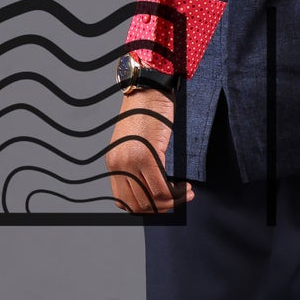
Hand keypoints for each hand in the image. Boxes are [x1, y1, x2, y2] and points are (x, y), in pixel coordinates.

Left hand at [105, 85, 194, 211]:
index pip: (124, 202)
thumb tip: (154, 189)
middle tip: (178, 200)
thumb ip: (138, 165)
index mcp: (113, 164)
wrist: (149, 90)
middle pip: (138, 205)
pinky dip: (176, 192)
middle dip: (161, 208)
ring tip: (186, 193)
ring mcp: (131, 161)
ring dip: (172, 202)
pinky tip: (186, 186)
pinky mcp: (146, 155)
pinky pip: (161, 187)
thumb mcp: (136, 144)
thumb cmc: (147, 114)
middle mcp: (118, 165)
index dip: (145, 209)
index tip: (162, 203)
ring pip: (151, 199)